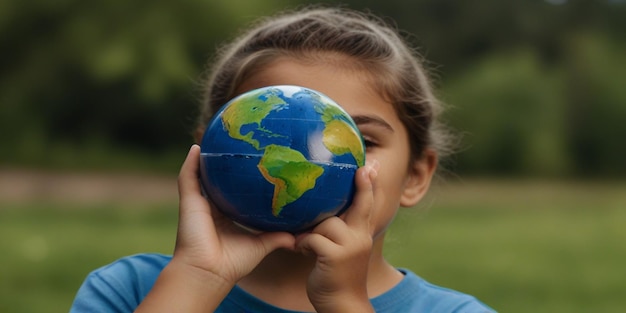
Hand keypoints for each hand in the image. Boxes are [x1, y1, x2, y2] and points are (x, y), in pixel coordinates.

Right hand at [136, 145, 294, 311]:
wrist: (208, 273)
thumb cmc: (232, 264)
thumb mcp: (260, 247)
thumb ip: (276, 238)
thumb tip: (296, 237)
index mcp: (223, 218)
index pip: (230, 196)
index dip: (237, 184)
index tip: (250, 169)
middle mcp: (210, 209)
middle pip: (215, 183)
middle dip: (221, 167)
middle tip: (234, 149)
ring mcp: (197, 205)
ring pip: (199, 176)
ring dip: (204, 160)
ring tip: (213, 142)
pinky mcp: (188, 202)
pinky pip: (187, 177)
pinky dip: (190, 162)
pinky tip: (198, 148)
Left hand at [295, 160, 378, 311]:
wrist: (342, 304)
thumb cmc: (337, 276)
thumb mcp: (343, 250)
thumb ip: (339, 231)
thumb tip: (321, 213)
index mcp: (362, 234)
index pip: (368, 205)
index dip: (369, 185)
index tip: (371, 166)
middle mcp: (361, 237)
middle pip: (360, 205)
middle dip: (362, 185)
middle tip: (362, 168)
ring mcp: (351, 246)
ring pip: (327, 223)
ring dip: (311, 233)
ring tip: (305, 244)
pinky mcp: (335, 256)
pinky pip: (313, 238)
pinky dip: (303, 244)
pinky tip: (301, 251)